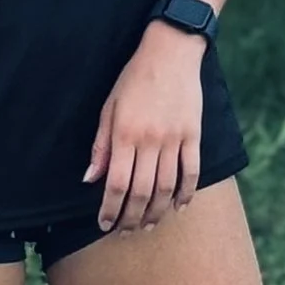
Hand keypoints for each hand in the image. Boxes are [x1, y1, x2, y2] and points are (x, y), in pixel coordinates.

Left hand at [84, 27, 205, 233]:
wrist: (171, 52)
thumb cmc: (134, 79)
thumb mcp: (108, 107)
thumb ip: (101, 146)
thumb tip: (89, 179)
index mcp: (125, 134)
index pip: (116, 183)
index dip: (110, 209)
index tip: (104, 224)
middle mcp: (150, 140)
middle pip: (141, 191)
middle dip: (131, 217)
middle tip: (125, 232)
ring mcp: (174, 139)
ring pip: (167, 187)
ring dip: (156, 212)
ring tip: (147, 225)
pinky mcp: (194, 135)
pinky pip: (191, 172)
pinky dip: (186, 193)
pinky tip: (179, 207)